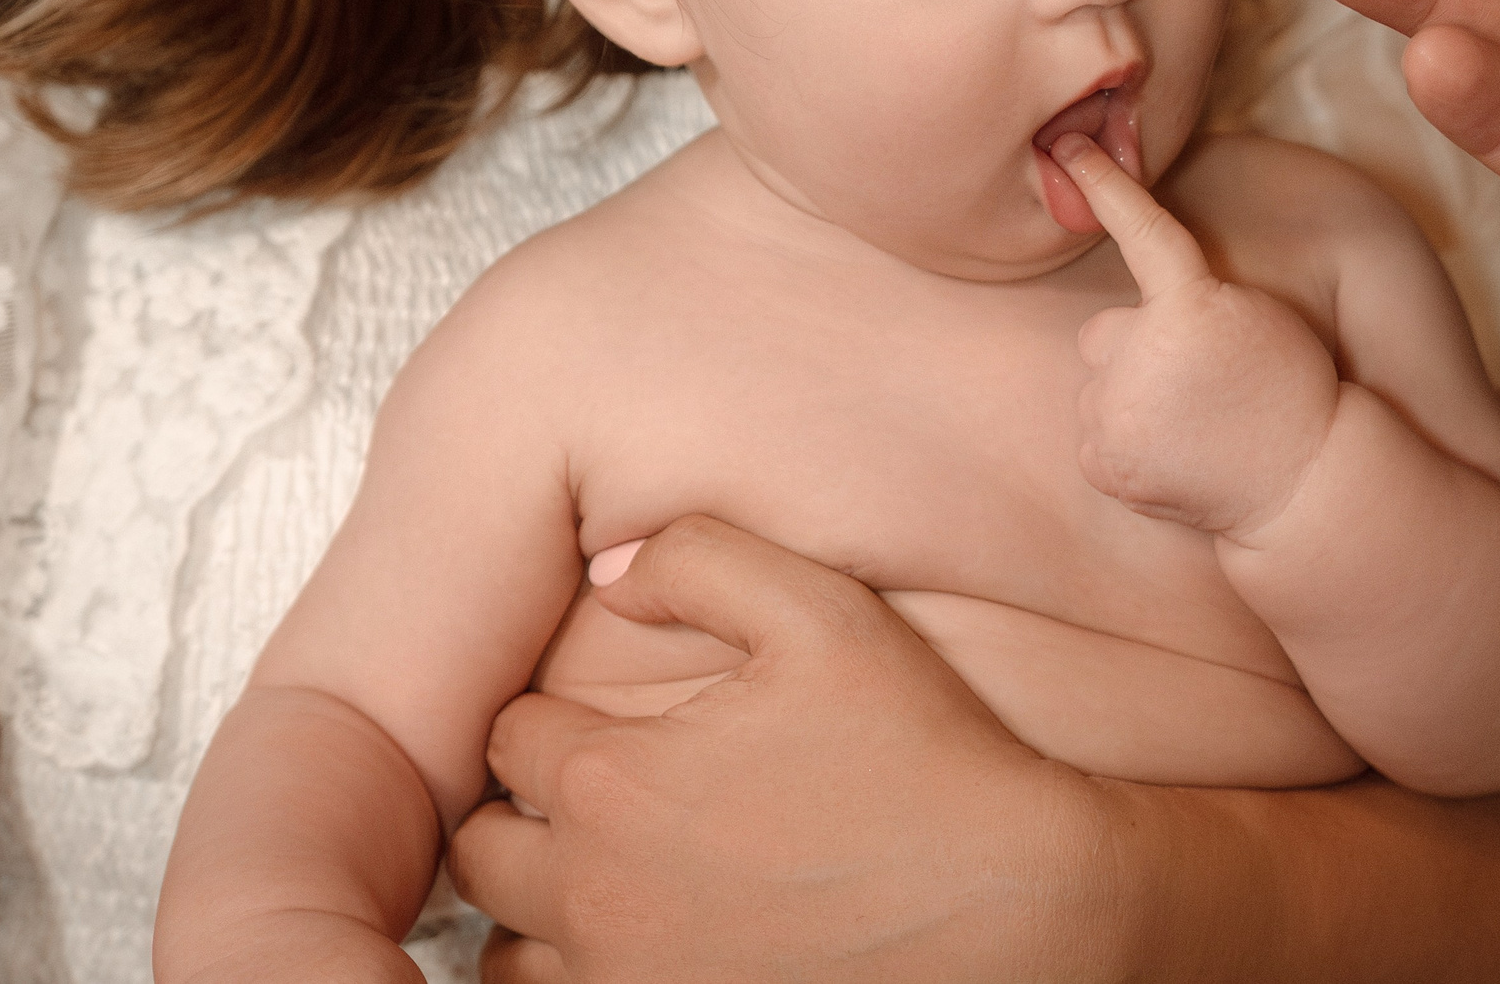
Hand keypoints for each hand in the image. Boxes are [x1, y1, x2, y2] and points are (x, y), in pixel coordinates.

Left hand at [448, 516, 1116, 983]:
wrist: (1017, 904)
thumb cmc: (928, 758)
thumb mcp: (826, 611)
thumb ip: (701, 558)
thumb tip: (611, 571)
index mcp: (611, 783)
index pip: (508, 737)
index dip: (554, 717)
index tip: (607, 720)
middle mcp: (596, 897)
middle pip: (482, 849)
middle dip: (525, 812)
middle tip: (600, 795)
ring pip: (506, 953)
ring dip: (540, 910)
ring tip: (614, 878)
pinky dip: (583, 975)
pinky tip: (648, 941)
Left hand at [1053, 132, 1339, 538]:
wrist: (1303, 483)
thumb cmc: (1291, 392)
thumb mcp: (1255, 319)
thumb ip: (1187, 302)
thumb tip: (1125, 321)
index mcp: (1189, 308)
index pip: (1141, 232)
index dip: (1105, 187)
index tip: (1068, 149)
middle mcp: (1141, 356)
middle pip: (1104, 332)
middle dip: (1135, 351)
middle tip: (1196, 382)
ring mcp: (1116, 414)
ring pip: (1100, 386)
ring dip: (1132, 398)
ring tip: (1193, 425)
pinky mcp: (1102, 462)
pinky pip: (1097, 434)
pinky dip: (1125, 444)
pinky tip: (1173, 456)